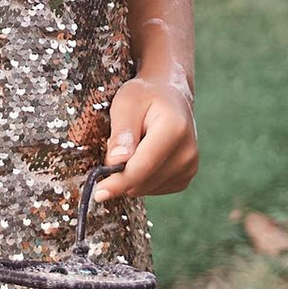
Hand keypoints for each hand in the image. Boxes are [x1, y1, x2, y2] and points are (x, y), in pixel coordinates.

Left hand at [94, 73, 197, 201]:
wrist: (170, 95)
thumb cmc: (145, 96)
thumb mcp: (126, 103)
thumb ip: (121, 133)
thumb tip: (117, 161)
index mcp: (174, 130)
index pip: (143, 166)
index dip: (118, 182)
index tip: (98, 193)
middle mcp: (187, 152)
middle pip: (142, 181)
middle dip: (120, 171)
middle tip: (120, 142)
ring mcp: (189, 167)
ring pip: (144, 188)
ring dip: (130, 173)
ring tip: (135, 145)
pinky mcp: (185, 177)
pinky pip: (152, 189)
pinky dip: (141, 178)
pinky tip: (144, 155)